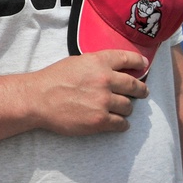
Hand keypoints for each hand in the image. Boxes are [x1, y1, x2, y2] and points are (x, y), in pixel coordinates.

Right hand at [28, 51, 148, 135]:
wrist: (38, 99)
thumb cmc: (53, 79)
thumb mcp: (76, 63)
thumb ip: (97, 65)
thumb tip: (115, 71)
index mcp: (98, 62)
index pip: (128, 58)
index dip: (139, 61)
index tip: (144, 65)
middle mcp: (104, 80)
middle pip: (135, 86)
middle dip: (141, 90)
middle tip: (141, 92)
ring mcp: (103, 101)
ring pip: (129, 106)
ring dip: (125, 108)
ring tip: (118, 109)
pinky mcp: (100, 120)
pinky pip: (122, 124)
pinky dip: (121, 124)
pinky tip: (116, 122)